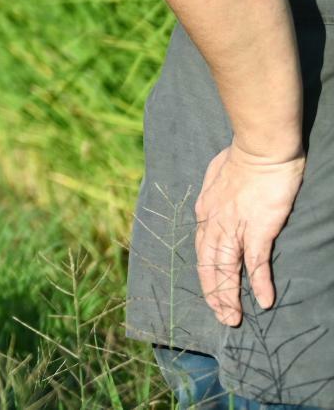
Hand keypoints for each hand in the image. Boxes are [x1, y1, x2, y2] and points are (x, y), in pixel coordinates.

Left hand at [195, 140, 306, 324]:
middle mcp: (213, 221)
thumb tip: (217, 200)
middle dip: (213, 293)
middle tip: (221, 316)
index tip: (211, 292)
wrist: (260, 147)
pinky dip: (258, 282)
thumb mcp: (216, 176)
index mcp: (204, 210)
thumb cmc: (243, 157)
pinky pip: (255, 261)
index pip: (201, 249)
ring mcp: (234, 225)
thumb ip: (215, 193)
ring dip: (229, 296)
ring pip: (226, 268)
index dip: (205, 273)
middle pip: (208, 264)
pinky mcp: (257, 227)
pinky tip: (263, 300)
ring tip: (233, 318)